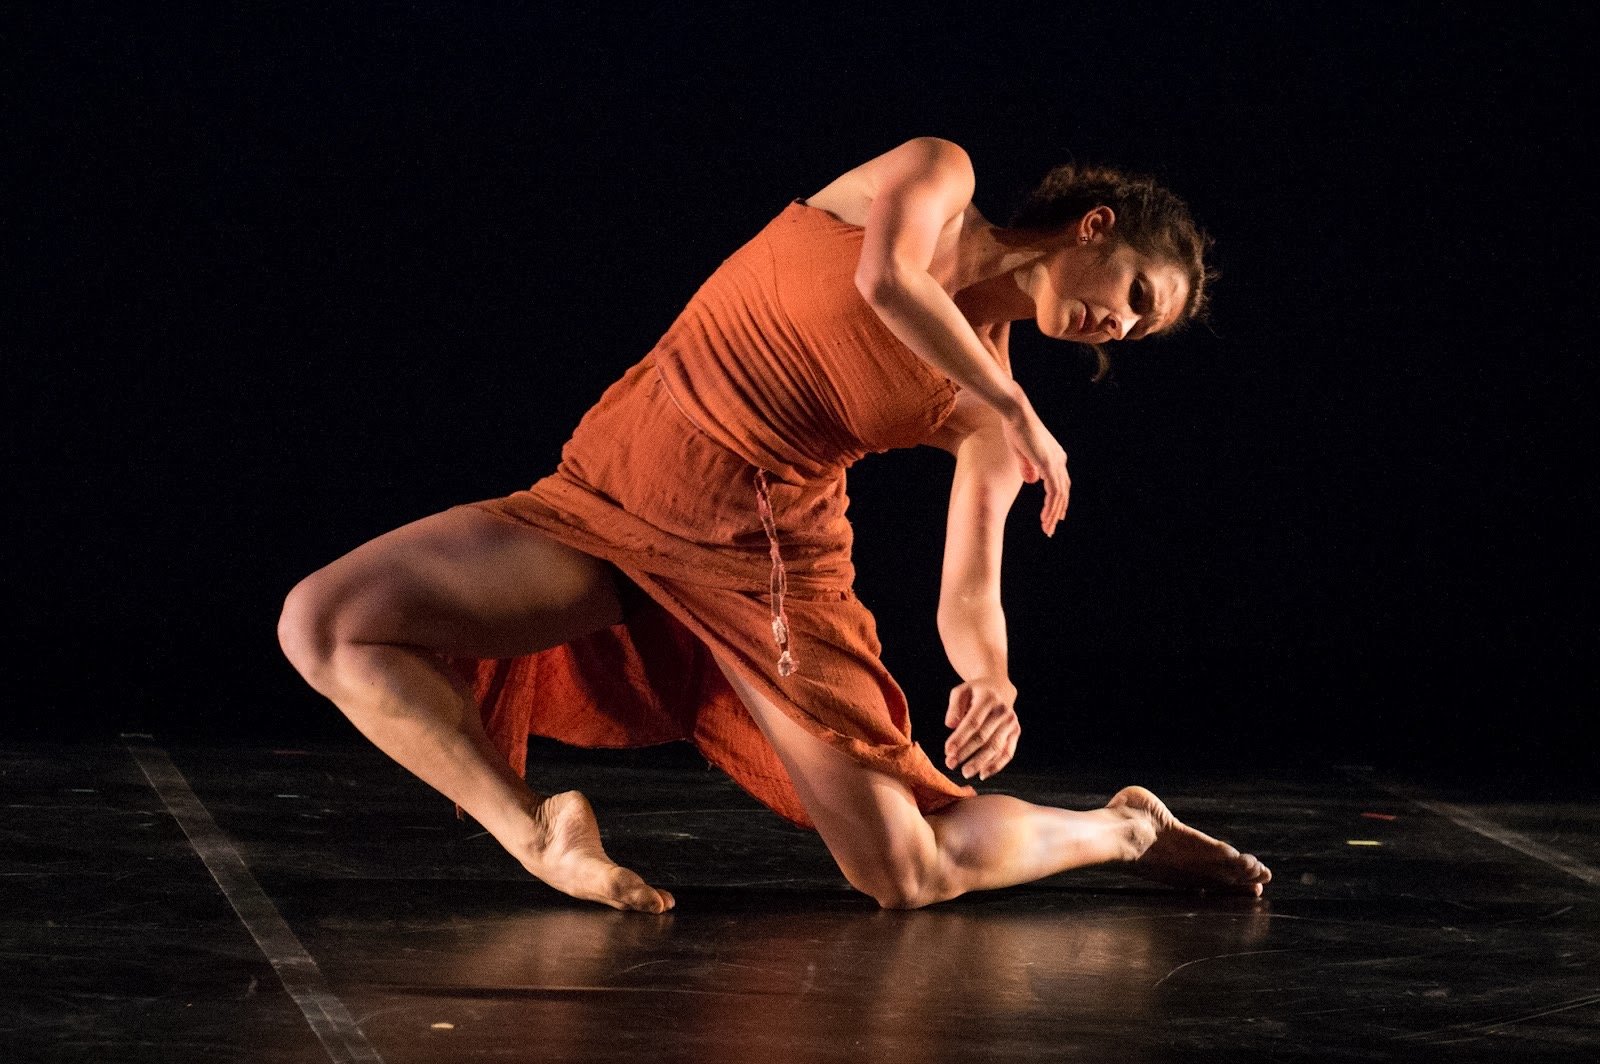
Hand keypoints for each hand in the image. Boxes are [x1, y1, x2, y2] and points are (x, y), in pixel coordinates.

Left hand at [943, 677, 1020, 780]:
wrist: (999, 688)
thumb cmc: (975, 692)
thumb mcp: (961, 692)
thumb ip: (954, 707)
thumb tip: (950, 725)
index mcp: (988, 699)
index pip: (973, 722)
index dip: (960, 738)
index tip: (947, 751)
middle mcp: (1003, 711)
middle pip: (983, 737)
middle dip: (966, 753)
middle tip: (950, 764)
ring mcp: (1011, 723)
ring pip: (995, 748)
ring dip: (979, 763)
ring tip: (965, 772)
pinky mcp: (1015, 732)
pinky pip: (1007, 753)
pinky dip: (996, 765)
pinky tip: (983, 774)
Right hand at [999, 386, 1069, 536]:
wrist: (1015, 414)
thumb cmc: (1015, 428)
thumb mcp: (1022, 452)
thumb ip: (1028, 467)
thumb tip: (1033, 482)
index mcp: (1055, 455)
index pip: (1061, 483)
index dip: (1058, 501)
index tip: (1055, 516)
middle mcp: (1059, 459)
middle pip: (1063, 492)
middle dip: (1057, 512)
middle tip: (1050, 528)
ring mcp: (1056, 462)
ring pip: (1060, 496)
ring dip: (1053, 514)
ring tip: (1047, 528)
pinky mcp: (1049, 464)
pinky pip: (1053, 491)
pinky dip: (1050, 506)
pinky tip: (1046, 517)